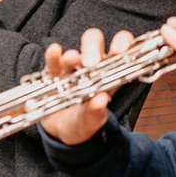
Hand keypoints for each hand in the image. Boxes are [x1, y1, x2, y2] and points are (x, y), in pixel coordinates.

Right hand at [39, 27, 135, 145]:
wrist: (62, 133)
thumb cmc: (84, 123)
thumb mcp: (92, 121)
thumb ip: (96, 112)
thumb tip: (101, 100)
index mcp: (109, 74)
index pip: (120, 50)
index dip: (122, 43)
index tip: (119, 50)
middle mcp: (91, 67)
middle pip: (94, 43)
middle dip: (93, 48)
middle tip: (91, 62)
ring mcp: (71, 69)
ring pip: (74, 53)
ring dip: (73, 55)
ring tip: (71, 60)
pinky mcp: (53, 74)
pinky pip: (53, 63)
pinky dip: (53, 57)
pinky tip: (54, 51)